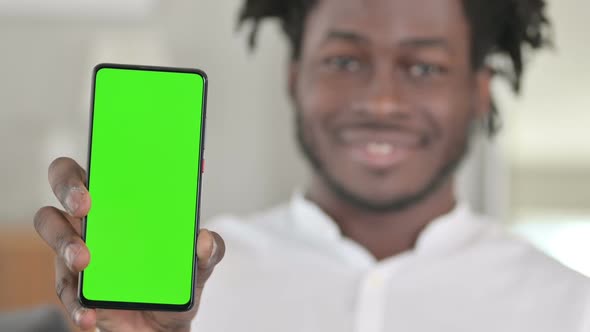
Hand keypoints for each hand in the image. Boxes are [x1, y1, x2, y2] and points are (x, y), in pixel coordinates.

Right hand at [34, 157, 224, 331]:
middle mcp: (97, 219)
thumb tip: (204, 239)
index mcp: (126, 203)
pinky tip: (88, 312)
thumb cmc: (173, 281)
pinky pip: (65, 287)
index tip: (112, 160)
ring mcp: (79, 249)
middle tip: (86, 205)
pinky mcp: (74, 285)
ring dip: (66, 244)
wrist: (162, 325)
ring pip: (53, 231)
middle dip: (70, 188)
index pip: (105, 166)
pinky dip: (75, 301)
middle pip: (65, 186)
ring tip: (84, 262)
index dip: (105, 155)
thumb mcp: (200, 265)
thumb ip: (210, 250)